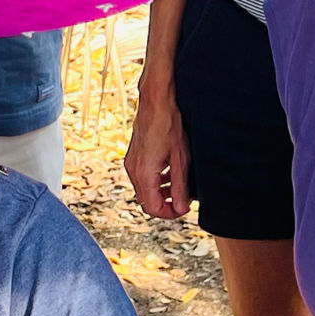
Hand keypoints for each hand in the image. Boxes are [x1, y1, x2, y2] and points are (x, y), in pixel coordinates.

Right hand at [124, 77, 190, 219]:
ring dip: (160, 194)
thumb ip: (179, 186)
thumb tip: (180, 208)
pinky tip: (168, 173)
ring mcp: (131, 163)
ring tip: (178, 186)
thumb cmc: (169, 124)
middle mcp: (133, 170)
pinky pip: (141, 178)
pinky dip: (154, 182)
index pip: (152, 208)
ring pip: (143, 191)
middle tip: (182, 200)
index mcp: (144, 173)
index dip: (169, 213)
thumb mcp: (180, 158)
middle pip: (146, 202)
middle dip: (164, 205)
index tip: (183, 209)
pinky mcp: (133, 157)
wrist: (155, 101)